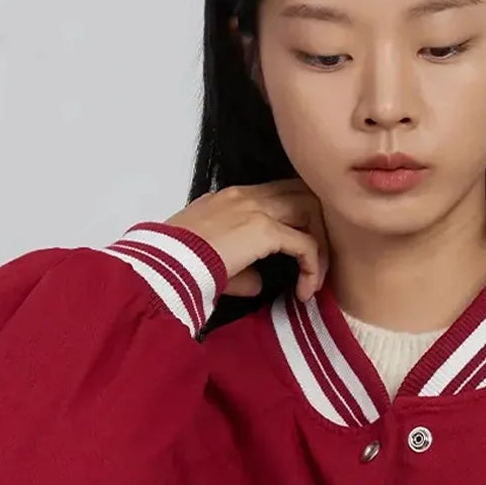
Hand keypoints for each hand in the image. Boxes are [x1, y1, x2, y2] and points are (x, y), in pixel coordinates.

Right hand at [165, 179, 329, 301]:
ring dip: (321, 246)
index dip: (298, 221)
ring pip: (311, 209)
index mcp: (231, 199)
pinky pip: (305, 243)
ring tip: (314, 280)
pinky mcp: (263, 229)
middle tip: (316, 265)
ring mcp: (255, 208)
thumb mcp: (213, 263)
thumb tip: (260, 282)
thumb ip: (242, 270)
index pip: (278, 194)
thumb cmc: (179, 267)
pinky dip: (312, 267)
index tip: (298, 256)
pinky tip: (305, 291)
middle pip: (301, 193)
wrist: (164, 266)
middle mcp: (245, 196)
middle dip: (318, 227)